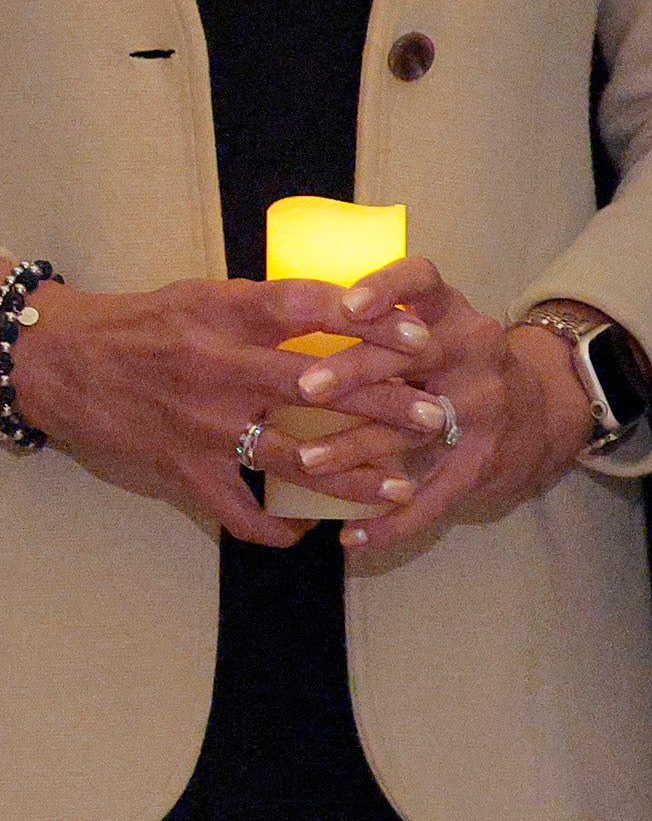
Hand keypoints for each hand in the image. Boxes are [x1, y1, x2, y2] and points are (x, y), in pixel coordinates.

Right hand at [0, 271, 448, 544]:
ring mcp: (201, 426)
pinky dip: (280, 528)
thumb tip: (336, 311)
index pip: (309, 309)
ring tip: (403, 487)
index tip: (418, 334)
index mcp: (220, 316)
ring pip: (298, 460)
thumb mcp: (195, 297)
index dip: (370, 321)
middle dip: (388, 404)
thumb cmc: (130, 326)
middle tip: (436, 415)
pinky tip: (308, 529)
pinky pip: (243, 512)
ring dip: (358, 478)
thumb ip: (259, 309)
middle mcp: (215, 369)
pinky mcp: (181, 471)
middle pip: (321, 388)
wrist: (51, 363)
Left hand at [319, 268, 599, 572]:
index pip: (422, 280)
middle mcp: (472, 350)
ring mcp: (483, 406)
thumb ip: (373, 318)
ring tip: (305, 460)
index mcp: (448, 310)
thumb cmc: (452, 359)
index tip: (347, 305)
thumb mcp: (429, 322)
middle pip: (414, 354)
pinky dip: (393, 521)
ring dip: (356, 447)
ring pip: (414, 427)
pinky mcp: (485, 459)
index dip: (386, 288)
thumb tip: (277, 313)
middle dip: (357, 370)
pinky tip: (352, 541)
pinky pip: (436, 495)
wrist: (543, 410)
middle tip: (305, 387)